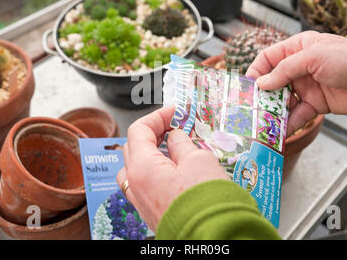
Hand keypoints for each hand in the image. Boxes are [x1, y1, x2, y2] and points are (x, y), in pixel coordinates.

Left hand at [117, 106, 228, 230]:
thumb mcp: (198, 160)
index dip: (157, 116)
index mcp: (142, 167)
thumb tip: (175, 137)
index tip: (173, 111)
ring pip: (134, 167)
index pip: (139, 131)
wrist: (213, 236)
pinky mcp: (150, 211)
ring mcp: (141, 200)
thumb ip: (181, 144)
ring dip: (148, 152)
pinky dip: (152, 170)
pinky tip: (169, 168)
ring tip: (169, 146)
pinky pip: (142, 184)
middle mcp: (135, 184)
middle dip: (152, 132)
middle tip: (172, 125)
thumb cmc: (206, 200)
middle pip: (133, 147)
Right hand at [246, 31, 346, 135]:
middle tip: (251, 109)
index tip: (247, 87)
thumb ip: (284, 70)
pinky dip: (289, 123)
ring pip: (282, 101)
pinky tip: (281, 131)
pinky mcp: (315, 104)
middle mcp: (298, 68)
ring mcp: (306, 87)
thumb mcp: (312, 57)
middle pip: (272, 83)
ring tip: (263, 123)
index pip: (267, 59)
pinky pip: (297, 114)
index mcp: (296, 49)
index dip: (255, 71)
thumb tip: (261, 84)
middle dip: (262, 96)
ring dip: (273, 112)